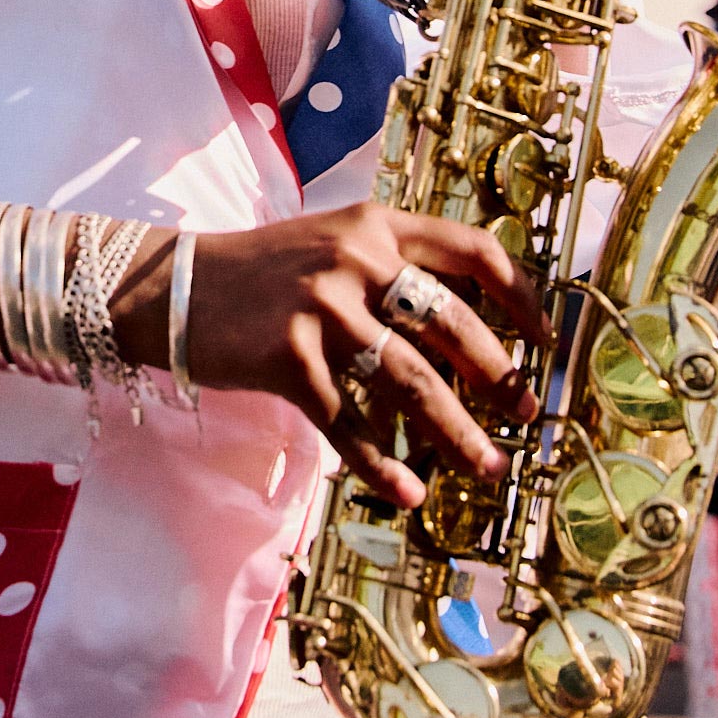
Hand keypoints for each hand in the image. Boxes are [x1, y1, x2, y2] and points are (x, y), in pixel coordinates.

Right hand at [118, 204, 547, 509]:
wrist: (171, 287)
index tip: (545, 340)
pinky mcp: (288, 357)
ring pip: (411, 380)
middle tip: (524, 413)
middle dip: (500, 376)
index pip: (474, 251)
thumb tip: (464, 329)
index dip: (521, 297)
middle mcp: (356, 258)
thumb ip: (390, 265)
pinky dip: (382, 465)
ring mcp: (322, 307)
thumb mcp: (330, 243)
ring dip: (457, 432)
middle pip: (452, 324)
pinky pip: (349, 422)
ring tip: (488, 467)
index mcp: (376, 224)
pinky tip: (408, 493)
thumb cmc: (261, 273)